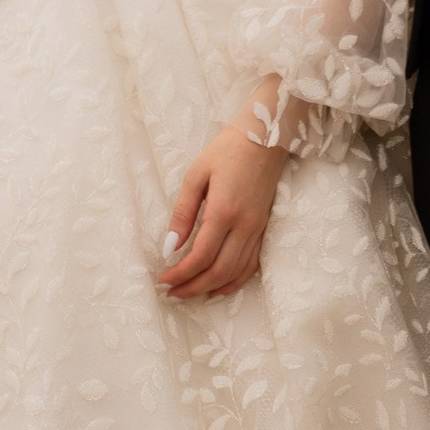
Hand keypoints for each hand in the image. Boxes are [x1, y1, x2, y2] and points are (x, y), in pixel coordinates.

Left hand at [158, 117, 288, 300]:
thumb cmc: (227, 150)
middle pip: (219, 271)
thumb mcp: (197, 174)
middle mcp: (245, 226)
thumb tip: (169, 247)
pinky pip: (251, 265)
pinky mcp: (264, 228)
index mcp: (224, 211)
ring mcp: (258, 229)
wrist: (266, 136)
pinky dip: (235, 281)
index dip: (181, 274)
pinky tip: (219, 286)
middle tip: (172, 294)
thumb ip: (183, 213)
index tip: (163, 279)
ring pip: (236, 272)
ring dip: (212, 288)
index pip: (201, 256)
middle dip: (193, 287)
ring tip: (190, 293)